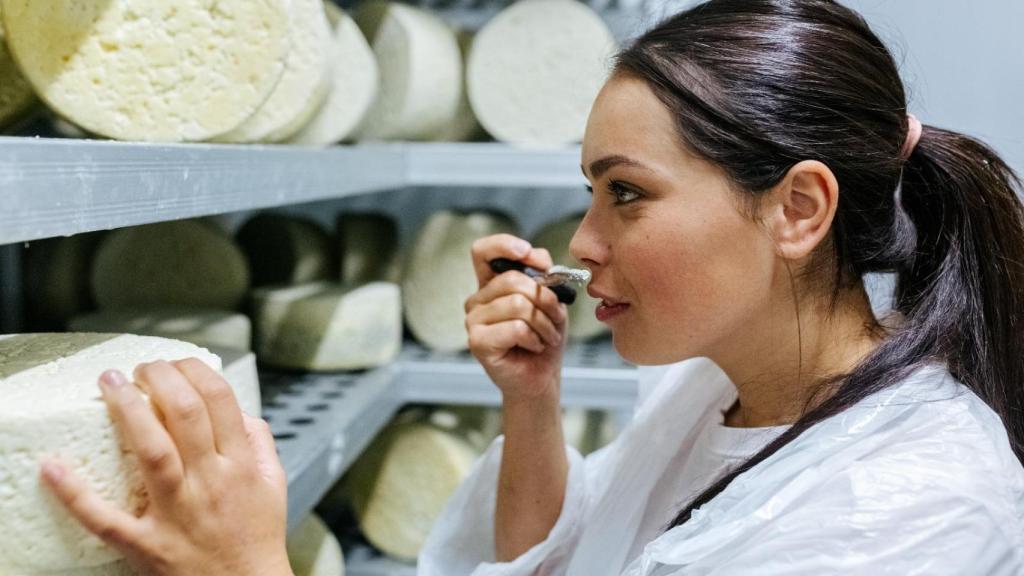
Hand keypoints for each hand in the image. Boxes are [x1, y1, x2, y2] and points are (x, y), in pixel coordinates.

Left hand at [40, 360, 292, 575]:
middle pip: (185, 413)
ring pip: (153, 451)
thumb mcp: (274, 484)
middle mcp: (210, 482)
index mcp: (239, 464)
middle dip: (159, 378)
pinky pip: (106, 518)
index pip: (219, 399)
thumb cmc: (255, 539)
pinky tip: (55, 468)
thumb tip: (240, 413)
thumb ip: (260, 443)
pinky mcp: (147, 544)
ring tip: (111, 385)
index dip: (193, 370)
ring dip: (128, 411)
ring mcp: (177, 513)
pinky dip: (76, 494)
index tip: (175, 363)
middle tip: (139, 368)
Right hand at [465, 234, 567, 401]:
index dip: (505, 246)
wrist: (542, 377)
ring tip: (546, 336)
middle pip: (512, 280)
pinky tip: (534, 346)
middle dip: (545, 298)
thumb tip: (539, 261)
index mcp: (491, 284)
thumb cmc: (544, 338)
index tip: (529, 255)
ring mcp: (473, 321)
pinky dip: (535, 338)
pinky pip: (516, 328)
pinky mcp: (477, 342)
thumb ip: (542, 276)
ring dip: (544, 322)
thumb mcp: (550, 299)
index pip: (483, 251)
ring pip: (518, 305)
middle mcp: (477, 300)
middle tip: (556, 318)